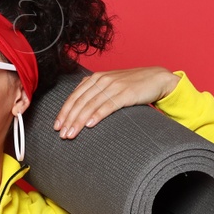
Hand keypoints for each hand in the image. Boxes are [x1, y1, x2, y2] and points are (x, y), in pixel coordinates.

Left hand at [52, 67, 180, 137]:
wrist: (156, 78)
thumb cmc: (132, 85)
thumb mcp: (110, 86)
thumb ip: (95, 93)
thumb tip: (79, 109)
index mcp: (95, 78)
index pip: (74, 97)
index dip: (64, 112)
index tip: (56, 126)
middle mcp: (102, 80)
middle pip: (80, 102)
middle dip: (69, 119)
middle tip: (62, 135)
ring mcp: (113, 86)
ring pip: (90, 105)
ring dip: (79, 121)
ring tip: (71, 134)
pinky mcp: (125, 93)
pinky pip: (108, 105)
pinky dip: (97, 115)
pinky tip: (90, 125)